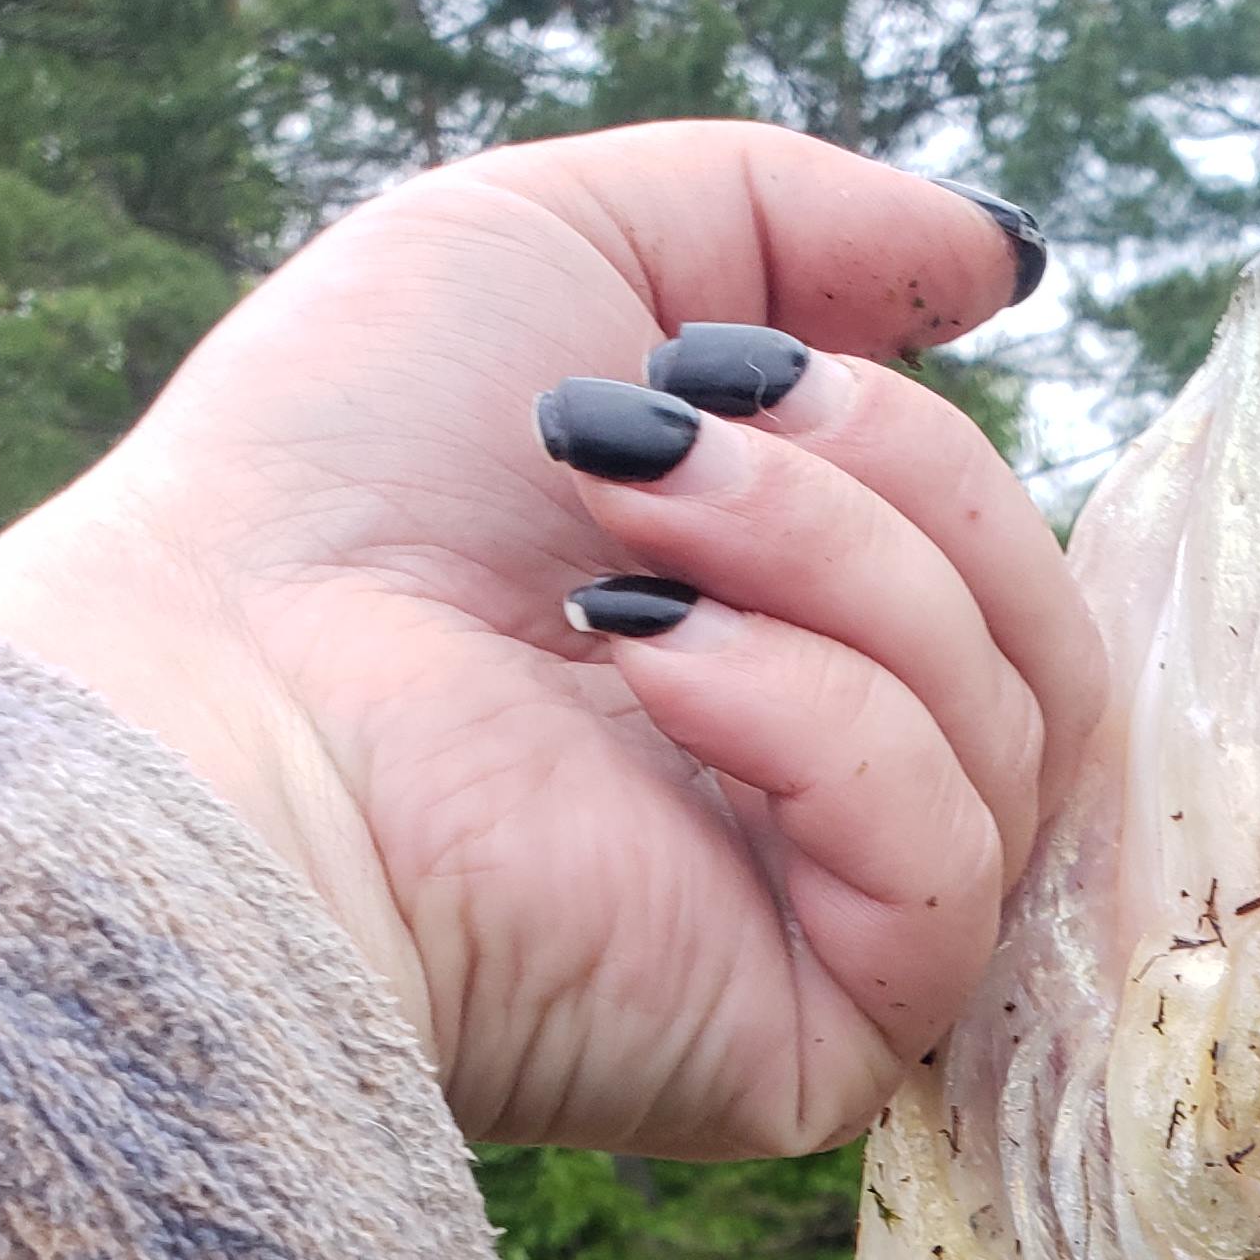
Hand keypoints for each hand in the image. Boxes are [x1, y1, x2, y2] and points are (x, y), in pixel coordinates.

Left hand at [0, 125, 1104, 1159]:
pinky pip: (949, 865)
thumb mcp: (567, 251)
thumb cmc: (337, 483)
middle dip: (887, 486)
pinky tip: (656, 678)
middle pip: (1039, 638)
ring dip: (834, 575)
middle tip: (663, 448)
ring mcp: (837, 928)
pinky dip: (820, 728)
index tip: (726, 367)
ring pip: (1017, 732)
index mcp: (793, 647)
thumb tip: (1005, 260)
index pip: (993, 565)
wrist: (221, 695)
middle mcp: (833, 801)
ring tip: (623, 550)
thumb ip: (795, 223)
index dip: (914, 444)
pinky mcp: (826, 1037)